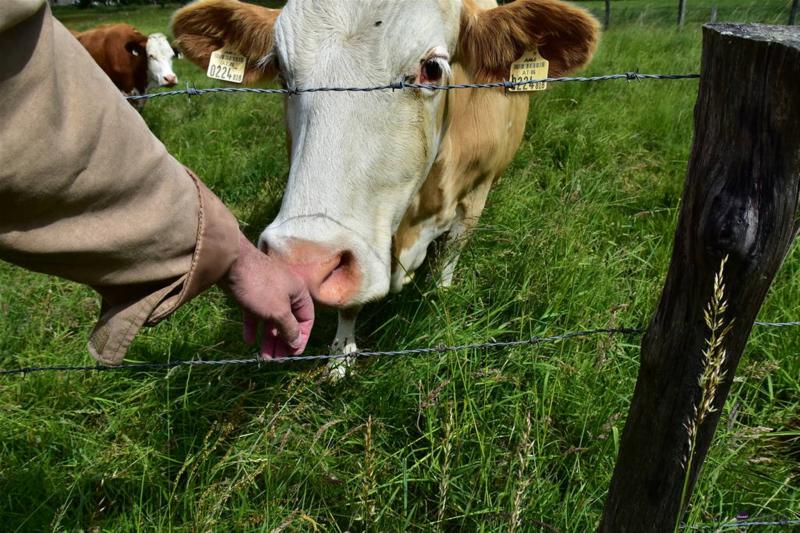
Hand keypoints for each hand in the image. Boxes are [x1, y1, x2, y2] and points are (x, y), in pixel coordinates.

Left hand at [220, 232, 314, 358]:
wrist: (230, 262)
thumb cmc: (260, 286)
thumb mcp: (278, 312)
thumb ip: (289, 329)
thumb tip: (296, 342)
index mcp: (299, 293)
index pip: (306, 319)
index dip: (301, 338)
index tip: (293, 354)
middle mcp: (286, 292)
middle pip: (288, 321)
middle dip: (282, 341)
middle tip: (276, 359)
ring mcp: (268, 292)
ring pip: (271, 319)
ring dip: (268, 338)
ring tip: (263, 356)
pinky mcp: (251, 293)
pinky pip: (256, 314)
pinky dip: (254, 327)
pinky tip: (249, 341)